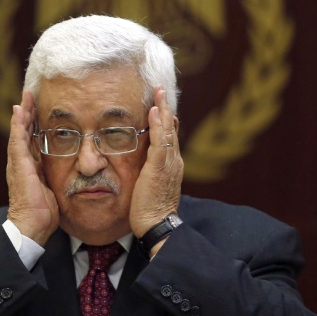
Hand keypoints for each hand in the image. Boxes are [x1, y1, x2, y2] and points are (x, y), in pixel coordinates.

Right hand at [6, 91, 59, 245]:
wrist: (32, 226)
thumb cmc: (43, 213)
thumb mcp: (53, 189)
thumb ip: (56, 177)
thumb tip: (72, 172)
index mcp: (29, 168)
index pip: (31, 141)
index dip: (34, 125)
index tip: (38, 111)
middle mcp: (20, 163)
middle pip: (23, 132)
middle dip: (27, 114)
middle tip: (30, 96)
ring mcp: (17, 163)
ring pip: (19, 132)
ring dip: (22, 114)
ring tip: (25, 97)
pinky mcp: (18, 165)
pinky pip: (17, 139)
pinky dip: (17, 124)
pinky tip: (19, 110)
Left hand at [129, 86, 183, 254]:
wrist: (157, 225)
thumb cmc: (150, 211)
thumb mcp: (150, 186)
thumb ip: (149, 172)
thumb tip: (143, 164)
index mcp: (171, 165)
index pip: (169, 137)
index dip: (166, 120)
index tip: (161, 106)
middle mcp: (174, 161)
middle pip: (171, 129)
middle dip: (165, 108)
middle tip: (160, 90)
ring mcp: (169, 163)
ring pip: (167, 130)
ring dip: (162, 109)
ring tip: (158, 92)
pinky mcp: (160, 167)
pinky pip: (160, 141)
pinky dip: (158, 124)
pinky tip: (154, 111)